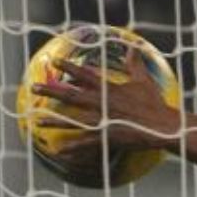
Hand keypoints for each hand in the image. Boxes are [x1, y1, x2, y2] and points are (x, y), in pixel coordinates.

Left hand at [34, 43, 182, 153]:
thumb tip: (133, 45)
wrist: (163, 125)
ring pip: (72, 120)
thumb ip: (134, 63)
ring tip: (36, 120)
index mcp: (108, 88)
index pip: (84, 74)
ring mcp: (102, 120)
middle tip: (34, 87)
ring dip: (53, 120)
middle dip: (51, 91)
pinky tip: (59, 151)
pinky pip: (84, 143)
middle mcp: (100, 103)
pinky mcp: (106, 137)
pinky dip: (72, 147)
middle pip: (70, 95)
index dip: (68, 67)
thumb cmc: (154, 102)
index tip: (53, 62)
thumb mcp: (144, 80)